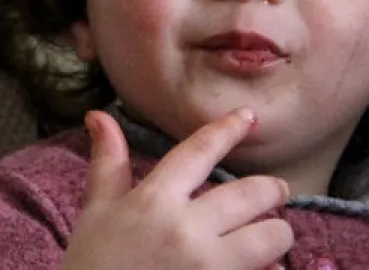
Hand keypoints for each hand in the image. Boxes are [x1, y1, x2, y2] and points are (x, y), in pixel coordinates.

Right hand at [61, 108, 292, 269]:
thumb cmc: (92, 265)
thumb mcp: (96, 212)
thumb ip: (108, 163)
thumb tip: (99, 114)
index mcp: (154, 200)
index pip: (199, 152)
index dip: (227, 130)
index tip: (250, 117)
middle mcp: (187, 229)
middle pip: (252, 193)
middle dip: (272, 190)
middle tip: (275, 192)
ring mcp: (208, 266)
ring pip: (272, 237)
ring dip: (276, 234)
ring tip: (270, 235)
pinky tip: (264, 269)